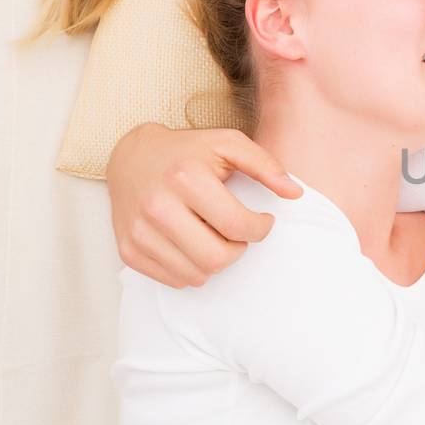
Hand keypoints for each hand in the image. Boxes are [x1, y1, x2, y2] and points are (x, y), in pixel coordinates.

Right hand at [109, 123, 301, 287]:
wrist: (131, 157)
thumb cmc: (187, 151)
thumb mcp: (228, 144)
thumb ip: (265, 165)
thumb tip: (295, 194)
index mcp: (185, 177)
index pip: (237, 225)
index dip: (261, 229)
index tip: (263, 221)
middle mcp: (157, 206)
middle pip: (217, 258)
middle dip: (239, 250)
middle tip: (239, 233)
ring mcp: (139, 231)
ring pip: (197, 275)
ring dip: (216, 261)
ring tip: (215, 236)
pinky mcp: (128, 250)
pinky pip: (175, 280)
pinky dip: (192, 269)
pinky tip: (193, 243)